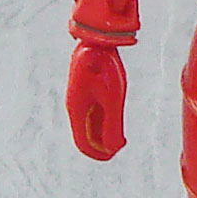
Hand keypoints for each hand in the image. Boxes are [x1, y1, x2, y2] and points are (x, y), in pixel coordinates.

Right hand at [66, 43, 126, 160]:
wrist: (96, 40)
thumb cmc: (104, 67)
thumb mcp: (112, 98)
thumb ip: (112, 124)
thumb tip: (114, 148)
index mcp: (77, 110)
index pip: (84, 143)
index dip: (97, 155)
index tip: (113, 157)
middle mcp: (76, 107)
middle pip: (85, 136)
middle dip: (101, 147)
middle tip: (119, 149)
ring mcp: (80, 98)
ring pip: (89, 125)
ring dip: (102, 135)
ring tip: (120, 139)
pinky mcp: (86, 89)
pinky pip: (92, 112)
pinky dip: (102, 122)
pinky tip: (115, 121)